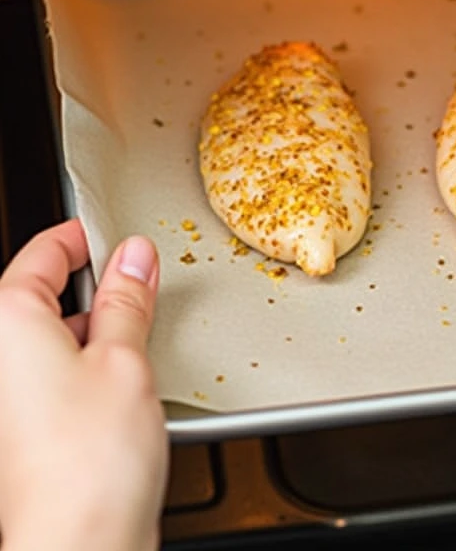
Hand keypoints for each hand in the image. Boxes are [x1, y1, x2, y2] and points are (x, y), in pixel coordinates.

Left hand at [0, 220, 166, 550]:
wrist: (79, 543)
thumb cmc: (88, 462)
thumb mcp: (124, 356)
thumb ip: (128, 299)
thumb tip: (133, 258)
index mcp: (8, 323)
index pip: (42, 252)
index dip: (84, 236)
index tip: (116, 234)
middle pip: (43, 294)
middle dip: (96, 287)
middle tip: (143, 287)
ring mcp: (7, 396)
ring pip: (51, 336)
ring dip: (95, 330)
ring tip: (140, 343)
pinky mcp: (23, 429)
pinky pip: (54, 375)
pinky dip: (89, 366)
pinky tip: (125, 384)